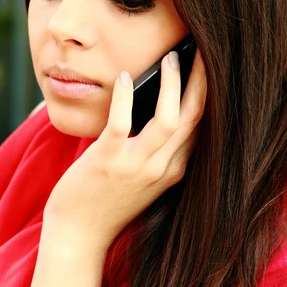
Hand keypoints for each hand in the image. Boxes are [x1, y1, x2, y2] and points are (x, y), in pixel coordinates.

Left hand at [44, 48, 207, 251]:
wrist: (78, 235)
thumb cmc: (107, 200)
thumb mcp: (143, 179)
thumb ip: (156, 150)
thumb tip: (159, 107)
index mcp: (173, 171)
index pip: (200, 126)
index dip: (207, 94)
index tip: (206, 68)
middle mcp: (161, 169)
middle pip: (194, 118)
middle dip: (202, 81)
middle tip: (201, 51)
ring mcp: (135, 166)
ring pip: (170, 120)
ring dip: (173, 85)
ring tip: (170, 58)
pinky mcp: (107, 162)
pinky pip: (121, 124)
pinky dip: (124, 97)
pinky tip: (122, 78)